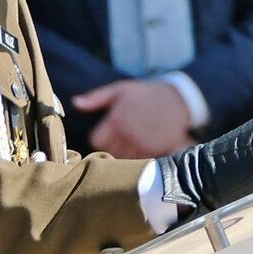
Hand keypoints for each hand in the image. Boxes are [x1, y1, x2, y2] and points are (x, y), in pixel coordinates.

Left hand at [75, 79, 194, 157]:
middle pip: (110, 153)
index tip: (107, 133)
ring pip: (125, 161)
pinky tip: (143, 147)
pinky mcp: (157, 152)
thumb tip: (75, 103)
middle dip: (113, 146)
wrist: (177, 99)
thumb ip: (96, 98)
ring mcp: (144, 145)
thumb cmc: (144, 93)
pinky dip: (140, 158)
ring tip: (133, 142)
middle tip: (121, 137)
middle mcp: (129, 135)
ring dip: (126, 154)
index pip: (96, 141)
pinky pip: (142, 163)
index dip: (100, 137)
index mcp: (116, 120)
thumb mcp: (119, 90)